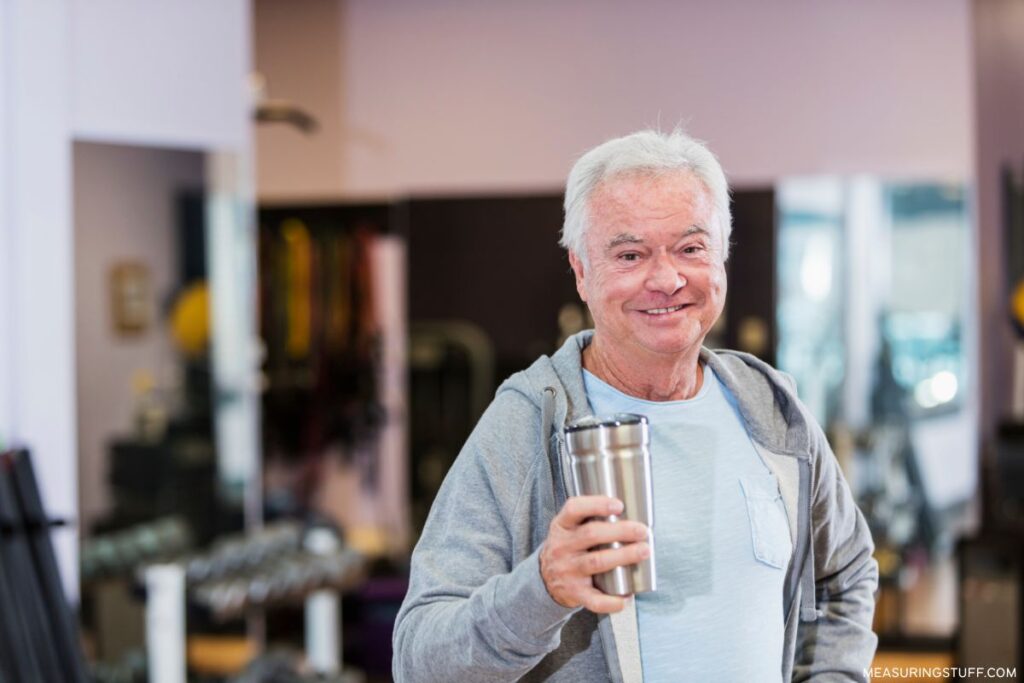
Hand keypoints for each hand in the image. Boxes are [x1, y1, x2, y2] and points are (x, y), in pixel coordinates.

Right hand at [539, 495, 649, 613]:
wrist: (544, 578)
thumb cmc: (567, 547)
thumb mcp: (568, 527)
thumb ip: (589, 518)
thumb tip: (630, 513)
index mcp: (562, 526)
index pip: (574, 509)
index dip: (597, 505)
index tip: (619, 505)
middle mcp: (562, 547)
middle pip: (591, 535)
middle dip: (621, 531)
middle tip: (642, 530)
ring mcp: (567, 571)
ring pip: (597, 562)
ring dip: (623, 556)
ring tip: (643, 551)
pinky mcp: (574, 593)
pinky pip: (593, 599)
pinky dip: (612, 601)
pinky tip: (627, 598)